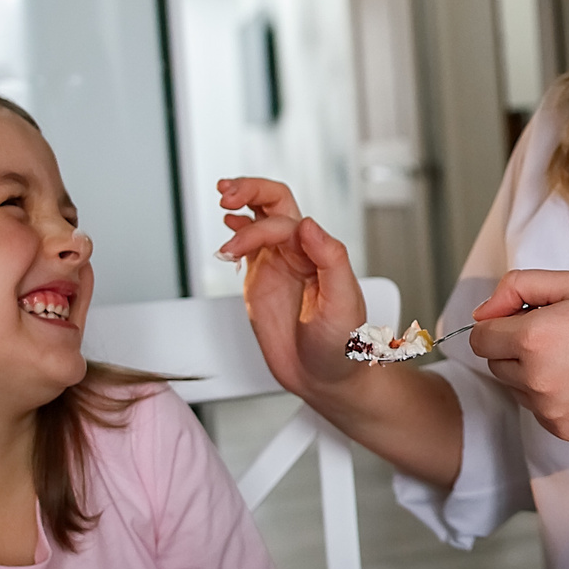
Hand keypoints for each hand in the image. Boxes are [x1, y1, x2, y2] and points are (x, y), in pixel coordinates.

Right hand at [214, 178, 366, 400]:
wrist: (327, 379)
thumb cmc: (344, 347)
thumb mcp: (344, 303)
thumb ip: (331, 260)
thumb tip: (308, 223)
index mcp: (320, 253)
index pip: (284, 221)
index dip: (259, 229)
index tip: (239, 248)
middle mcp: (299, 253)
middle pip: (274, 203)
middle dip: (250, 189)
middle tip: (226, 193)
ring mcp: (279, 264)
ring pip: (259, 218)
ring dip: (241, 203)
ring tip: (223, 200)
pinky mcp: (261, 281)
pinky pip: (247, 246)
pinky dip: (236, 231)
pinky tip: (227, 225)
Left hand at [467, 270, 568, 442]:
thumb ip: (519, 286)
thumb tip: (483, 312)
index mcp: (534, 338)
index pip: (480, 337)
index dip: (501, 322)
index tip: (528, 317)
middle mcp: (536, 379)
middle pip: (494, 363)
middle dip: (515, 347)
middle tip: (561, 333)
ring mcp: (549, 410)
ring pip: (515, 387)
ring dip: (531, 372)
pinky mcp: (563, 430)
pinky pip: (537, 409)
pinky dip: (551, 395)